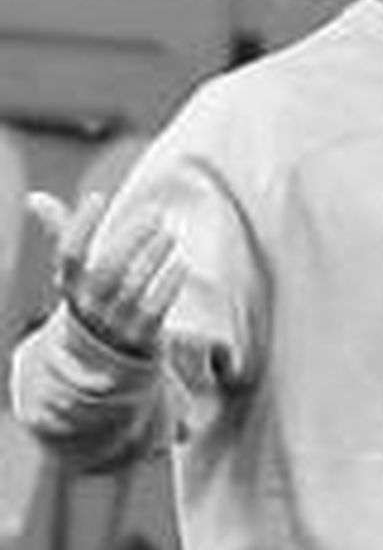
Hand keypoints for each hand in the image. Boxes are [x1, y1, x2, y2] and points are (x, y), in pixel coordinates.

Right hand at [28, 188, 185, 363]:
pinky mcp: (141, 337)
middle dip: (133, 238)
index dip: (81, 225)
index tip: (98, 197)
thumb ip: (61, 232)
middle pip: (108, 270)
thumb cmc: (94, 296)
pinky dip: (168, 285)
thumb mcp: (76, 270)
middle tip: (156, 212)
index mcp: (70, 285)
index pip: (70, 254)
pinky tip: (181, 264)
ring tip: (170, 234)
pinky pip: (156, 310)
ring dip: (154, 258)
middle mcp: (89, 305)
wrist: (109, 352)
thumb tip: (35, 197)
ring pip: (134, 289)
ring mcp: (115, 323)